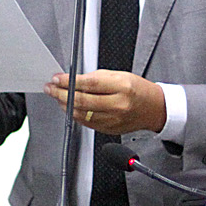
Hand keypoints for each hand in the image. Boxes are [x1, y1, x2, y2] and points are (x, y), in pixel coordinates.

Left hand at [46, 70, 166, 134]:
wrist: (154, 109)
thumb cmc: (138, 90)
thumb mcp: (121, 75)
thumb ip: (97, 77)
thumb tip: (74, 80)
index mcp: (122, 87)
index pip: (89, 83)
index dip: (69, 81)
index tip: (57, 78)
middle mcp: (118, 105)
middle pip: (82, 100)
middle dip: (61, 93)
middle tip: (50, 88)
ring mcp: (113, 119)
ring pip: (81, 113)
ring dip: (65, 105)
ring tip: (57, 97)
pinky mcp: (109, 130)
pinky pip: (86, 123)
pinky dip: (75, 114)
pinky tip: (70, 107)